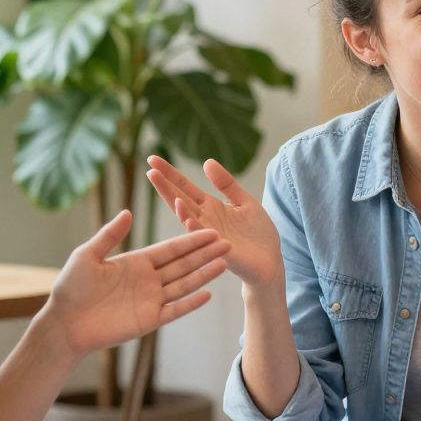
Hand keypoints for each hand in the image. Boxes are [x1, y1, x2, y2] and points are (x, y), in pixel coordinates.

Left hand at [40, 210, 229, 357]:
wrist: (64, 324)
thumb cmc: (70, 288)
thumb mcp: (87, 256)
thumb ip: (109, 235)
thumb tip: (127, 211)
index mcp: (137, 262)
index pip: (170, 249)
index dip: (191, 240)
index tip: (211, 231)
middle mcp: (148, 279)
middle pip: (183, 264)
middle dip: (205, 253)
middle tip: (228, 243)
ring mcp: (151, 300)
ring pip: (184, 284)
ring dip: (204, 274)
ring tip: (225, 263)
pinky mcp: (149, 320)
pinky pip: (175, 310)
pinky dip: (191, 303)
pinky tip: (208, 294)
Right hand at [147, 157, 283, 289]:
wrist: (271, 261)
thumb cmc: (257, 233)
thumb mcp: (244, 201)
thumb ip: (226, 184)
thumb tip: (206, 161)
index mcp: (210, 207)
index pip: (185, 187)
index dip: (169, 173)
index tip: (152, 159)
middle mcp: (205, 221)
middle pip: (179, 199)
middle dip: (164, 185)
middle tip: (149, 169)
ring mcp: (209, 235)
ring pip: (187, 218)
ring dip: (175, 203)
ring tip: (162, 186)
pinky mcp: (219, 249)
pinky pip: (204, 238)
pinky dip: (194, 228)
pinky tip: (186, 218)